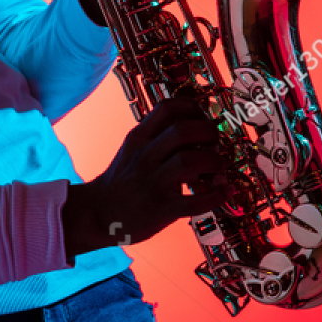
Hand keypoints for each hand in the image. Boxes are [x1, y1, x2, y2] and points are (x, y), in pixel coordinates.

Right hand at [60, 96, 230, 261]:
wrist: (97, 214)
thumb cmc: (121, 181)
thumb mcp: (132, 149)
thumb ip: (157, 136)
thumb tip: (194, 126)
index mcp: (139, 138)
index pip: (167, 107)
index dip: (193, 107)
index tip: (203, 116)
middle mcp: (145, 157)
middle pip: (183, 131)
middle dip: (209, 133)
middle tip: (216, 143)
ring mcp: (152, 183)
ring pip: (189, 162)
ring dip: (214, 162)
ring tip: (220, 167)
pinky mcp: (161, 210)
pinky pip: (194, 202)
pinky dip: (216, 196)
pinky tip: (224, 192)